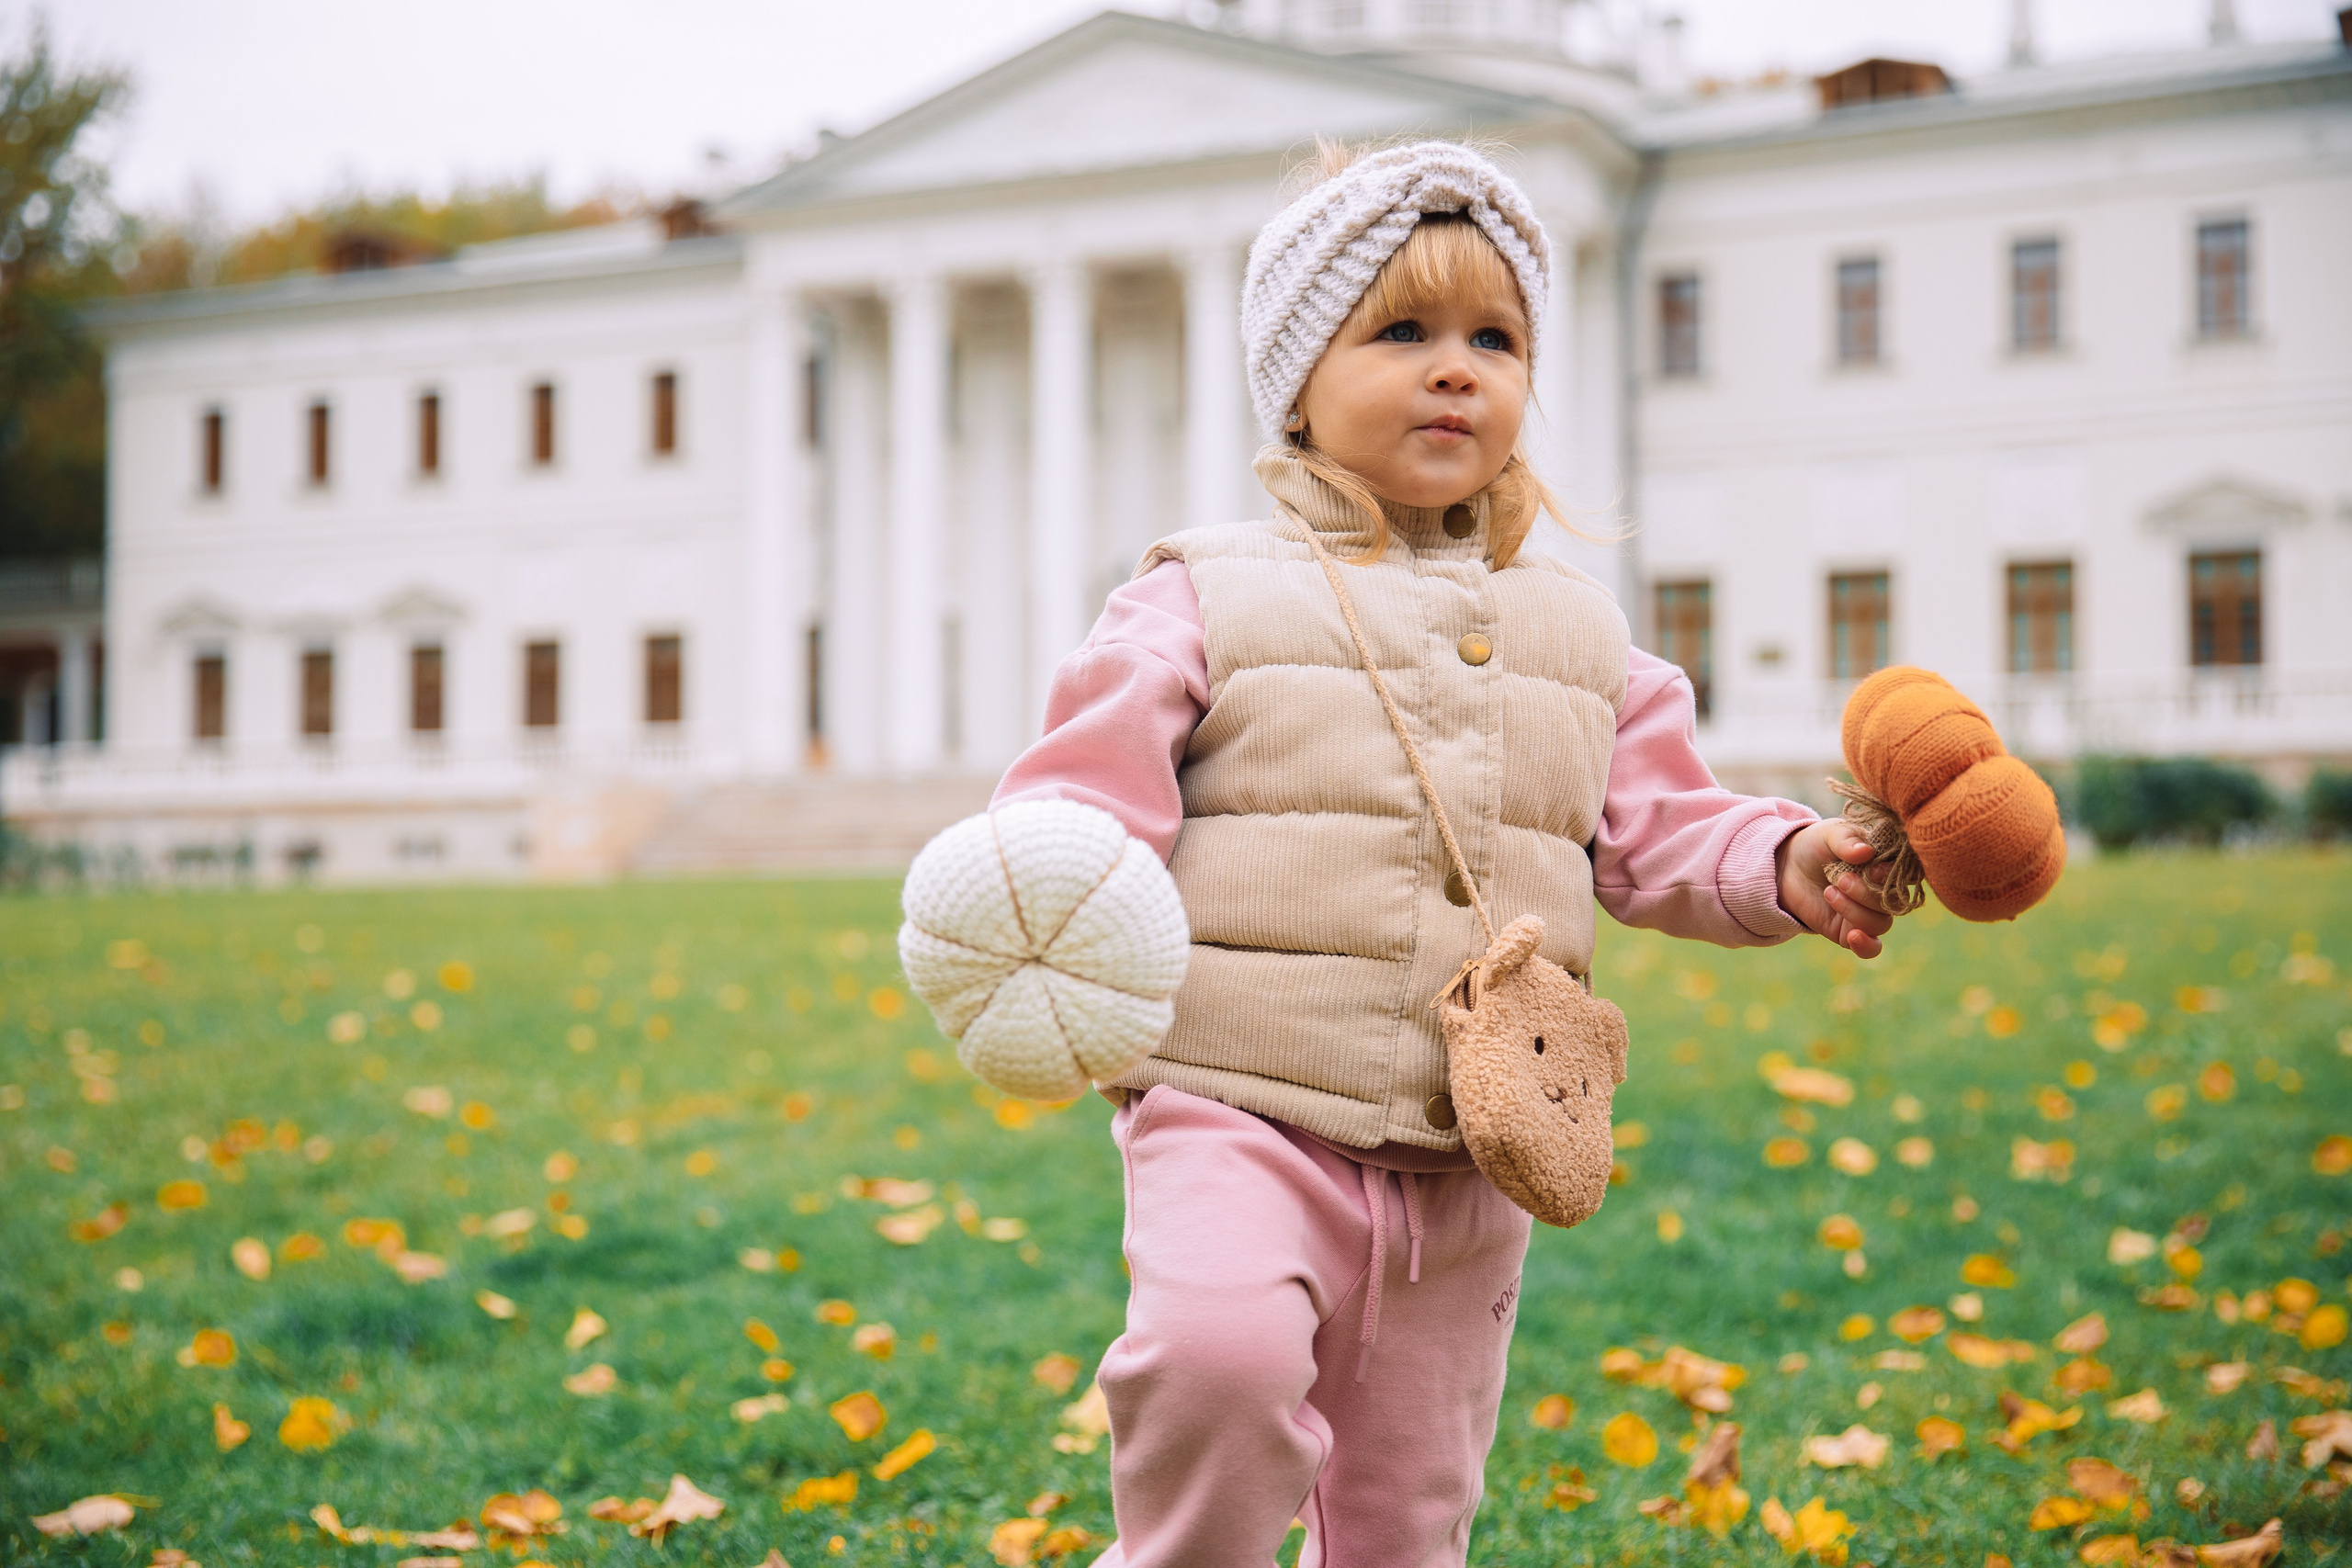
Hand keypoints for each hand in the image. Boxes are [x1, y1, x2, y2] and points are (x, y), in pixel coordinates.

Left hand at [1775, 819, 1897, 958]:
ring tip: (1829, 892)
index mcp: (1887, 864)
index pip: (1906, 875)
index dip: (1893, 876)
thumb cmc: (1815, 846)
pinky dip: (1866, 946)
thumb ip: (1845, 840)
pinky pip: (1870, 948)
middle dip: (1867, 893)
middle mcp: (1883, 892)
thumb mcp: (1828, 834)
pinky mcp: (1850, 932)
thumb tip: (1866, 851)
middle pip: (1894, 903)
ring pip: (1880, 923)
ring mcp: (1868, 913)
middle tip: (1841, 879)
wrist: (1785, 867)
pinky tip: (1853, 936)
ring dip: (1855, 911)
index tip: (1872, 870)